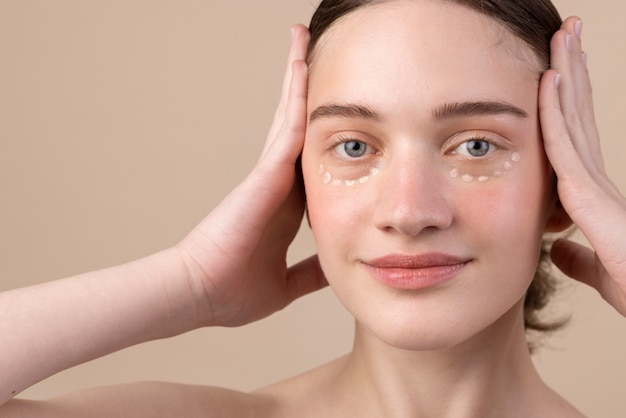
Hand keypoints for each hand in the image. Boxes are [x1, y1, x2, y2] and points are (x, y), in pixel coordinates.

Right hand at [177, 25, 326, 326]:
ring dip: (298, 78)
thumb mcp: (286, 282)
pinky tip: (305, 66)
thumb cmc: (232, 291)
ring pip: (290, 116)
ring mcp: (268, 175)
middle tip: (313, 51)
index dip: (324, 132)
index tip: (337, 111)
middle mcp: (277, 182)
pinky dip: (298, 98)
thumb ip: (310, 272)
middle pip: (296, 125)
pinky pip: (289, 130)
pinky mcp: (263, 175)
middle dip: (304, 89)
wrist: (201, 295)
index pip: (309, 158)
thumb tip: (334, 270)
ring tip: (304, 40)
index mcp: (285, 206)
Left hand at [539, 17, 625, 315]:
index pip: (577, 136)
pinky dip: (555, 113)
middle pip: (579, 115)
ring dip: (568, 74)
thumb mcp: (600, 270)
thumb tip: (556, 247)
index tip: (561, 68)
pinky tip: (549, 81)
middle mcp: (596, 180)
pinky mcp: (593, 197)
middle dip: (573, 71)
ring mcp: (597, 184)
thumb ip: (578, 256)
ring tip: (564, 34)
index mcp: (594, 194)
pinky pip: (566, 147)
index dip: (570, 101)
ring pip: (573, 120)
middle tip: (567, 32)